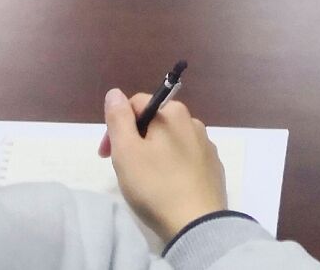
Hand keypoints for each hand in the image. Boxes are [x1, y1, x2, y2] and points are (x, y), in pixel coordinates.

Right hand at [101, 89, 226, 244]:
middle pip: (154, 124)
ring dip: (153, 155)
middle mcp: (194, 122)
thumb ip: (118, 118)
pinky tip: (167, 189)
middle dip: (134, 142)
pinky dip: (172, 168)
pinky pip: (185, 160)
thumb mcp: (126, 151)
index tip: (106, 155)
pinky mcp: (213, 169)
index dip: (115, 127)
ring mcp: (207, 146)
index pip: (135, 105)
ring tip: (145, 182)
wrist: (197, 225)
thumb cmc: (156, 186)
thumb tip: (115, 93)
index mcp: (173, 112)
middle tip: (124, 170)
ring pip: (170, 142)